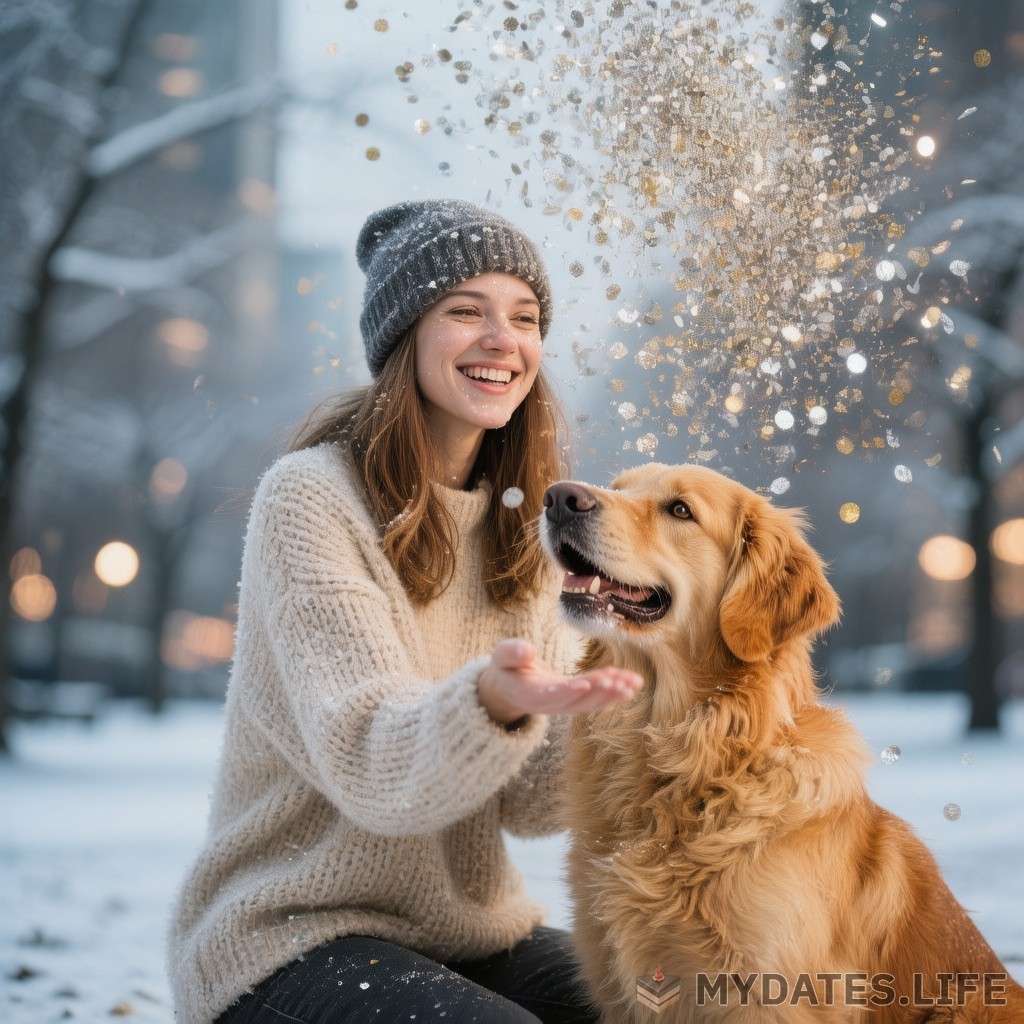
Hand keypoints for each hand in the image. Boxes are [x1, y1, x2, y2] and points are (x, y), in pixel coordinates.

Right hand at [477, 639, 643, 725]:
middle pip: (576, 702)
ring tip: (632, 683)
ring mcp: (565, 705)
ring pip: (591, 703)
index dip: (566, 691)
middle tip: (617, 682)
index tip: (583, 683)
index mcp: (530, 694)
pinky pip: (597, 699)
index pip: (550, 695)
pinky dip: (615, 692)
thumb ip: (511, 653)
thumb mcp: (501, 657)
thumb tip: (526, 651)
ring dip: (612, 694)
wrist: (510, 687)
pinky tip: (632, 683)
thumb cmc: (507, 669)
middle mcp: (550, 705)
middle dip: (598, 692)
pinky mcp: (576, 701)